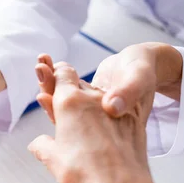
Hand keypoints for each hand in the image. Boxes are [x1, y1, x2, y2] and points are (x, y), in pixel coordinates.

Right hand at [29, 63, 155, 182]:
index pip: (61, 74)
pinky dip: (108, 114)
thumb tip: (38, 144)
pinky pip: (117, 110)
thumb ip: (43, 146)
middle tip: (63, 105)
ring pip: (99, 96)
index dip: (56, 76)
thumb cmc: (84, 175)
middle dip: (71, 90)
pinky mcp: (134, 121)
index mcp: (69, 102)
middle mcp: (93, 99)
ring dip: (90, 102)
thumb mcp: (52, 160)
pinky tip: (103, 129)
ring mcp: (115, 109)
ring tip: (82, 122)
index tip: (52, 81)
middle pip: (80, 83)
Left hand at [34, 43, 182, 120]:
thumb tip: (112, 107)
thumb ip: (128, 92)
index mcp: (104, 122)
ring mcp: (84, 106)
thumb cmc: (143, 73)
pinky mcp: (79, 94)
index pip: (74, 122)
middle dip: (48, 90)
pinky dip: (52, 73)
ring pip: (58, 99)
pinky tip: (43, 60)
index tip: (42, 94)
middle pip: (61, 111)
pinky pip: (61, 87)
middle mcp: (91, 118)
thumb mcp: (140, 80)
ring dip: (47, 80)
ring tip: (40, 63)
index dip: (56, 109)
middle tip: (40, 70)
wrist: (143, 65)